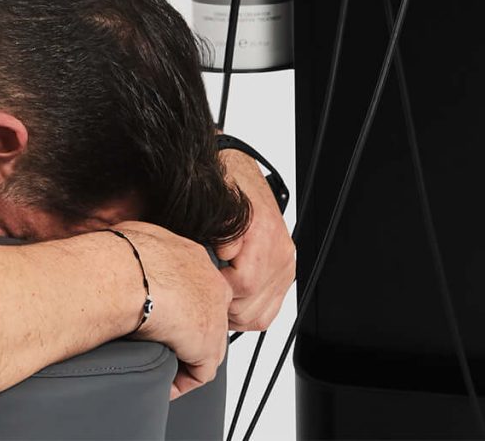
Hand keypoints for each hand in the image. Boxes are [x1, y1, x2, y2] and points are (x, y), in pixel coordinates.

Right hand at [114, 224, 230, 398]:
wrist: (122, 274)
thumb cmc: (117, 255)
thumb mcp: (133, 238)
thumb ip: (140, 250)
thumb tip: (124, 255)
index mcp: (192, 256)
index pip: (198, 286)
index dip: (183, 305)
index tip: (165, 316)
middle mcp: (211, 284)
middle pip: (210, 315)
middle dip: (191, 332)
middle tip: (167, 343)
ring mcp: (213, 315)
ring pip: (209, 346)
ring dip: (188, 359)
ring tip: (164, 368)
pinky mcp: (206, 343)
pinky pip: (200, 373)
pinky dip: (182, 382)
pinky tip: (164, 385)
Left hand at [213, 149, 297, 333]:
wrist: (237, 169)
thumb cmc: (221, 185)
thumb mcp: (211, 201)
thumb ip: (213, 228)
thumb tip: (222, 251)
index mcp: (262, 233)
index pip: (246, 284)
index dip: (219, 292)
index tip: (201, 285)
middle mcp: (279, 250)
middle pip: (253, 305)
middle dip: (224, 309)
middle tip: (202, 298)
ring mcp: (284, 263)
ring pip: (262, 314)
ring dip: (235, 315)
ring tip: (214, 303)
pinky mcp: (284, 271)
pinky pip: (271, 308)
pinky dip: (249, 312)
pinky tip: (230, 302)